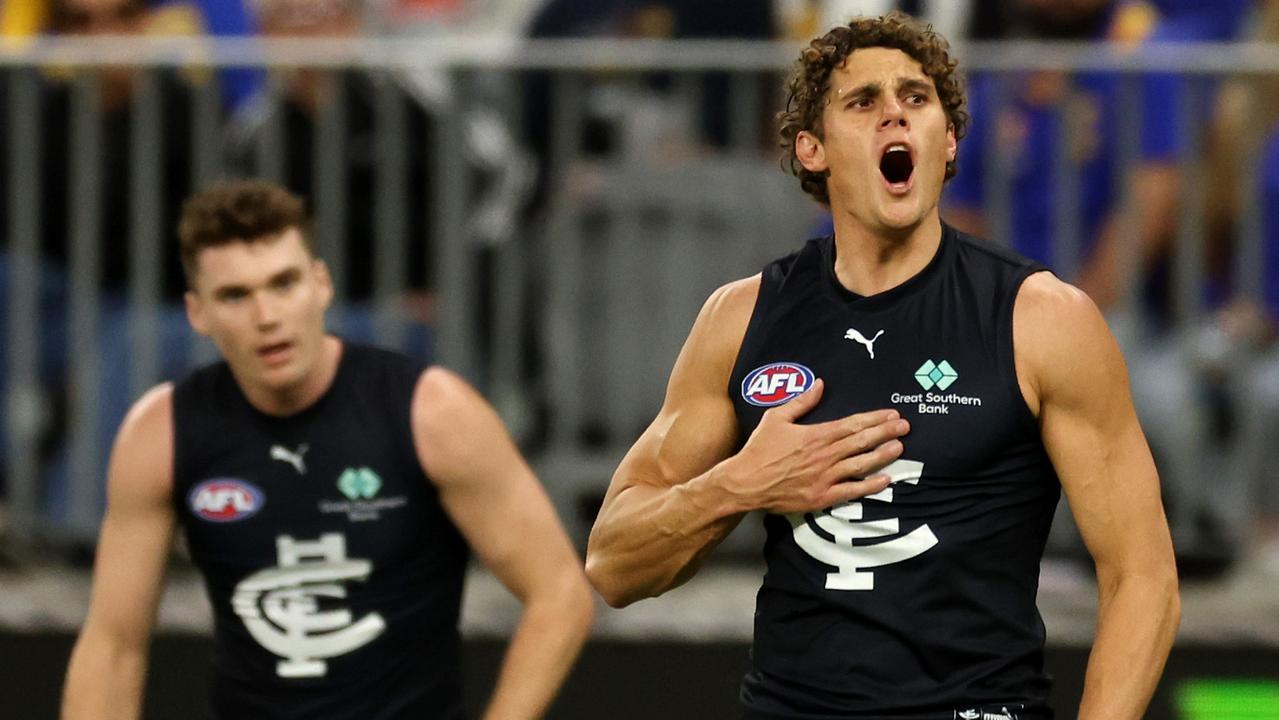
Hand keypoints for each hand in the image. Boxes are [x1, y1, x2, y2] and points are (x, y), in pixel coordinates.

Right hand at [725, 378, 907, 513]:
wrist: (745, 483)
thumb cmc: (759, 449)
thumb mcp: (775, 418)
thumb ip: (801, 402)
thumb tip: (820, 384)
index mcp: (815, 435)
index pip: (852, 424)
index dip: (874, 419)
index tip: (892, 414)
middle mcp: (824, 455)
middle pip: (861, 442)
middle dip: (885, 433)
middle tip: (905, 426)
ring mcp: (824, 477)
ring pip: (861, 464)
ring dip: (882, 455)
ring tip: (900, 447)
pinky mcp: (821, 497)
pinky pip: (851, 491)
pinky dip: (870, 486)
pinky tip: (885, 479)